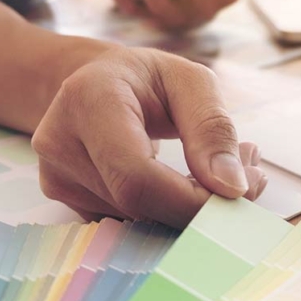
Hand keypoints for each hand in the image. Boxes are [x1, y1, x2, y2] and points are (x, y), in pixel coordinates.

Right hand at [31, 47, 267, 227]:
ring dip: (181, 209)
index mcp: (89, 99)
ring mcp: (54, 173)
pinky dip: (159, 213)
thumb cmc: (145, 78)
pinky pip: (121, 222)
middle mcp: (59, 139)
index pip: (136, 174)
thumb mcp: (190, 81)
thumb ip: (212, 129)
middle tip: (247, 178)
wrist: (92, 80)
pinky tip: (178, 185)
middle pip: (135, 203)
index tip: (237, 193)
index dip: (189, 199)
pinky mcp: (60, 196)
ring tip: (211, 171)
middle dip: (196, 205)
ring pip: (132, 219)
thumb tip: (232, 187)